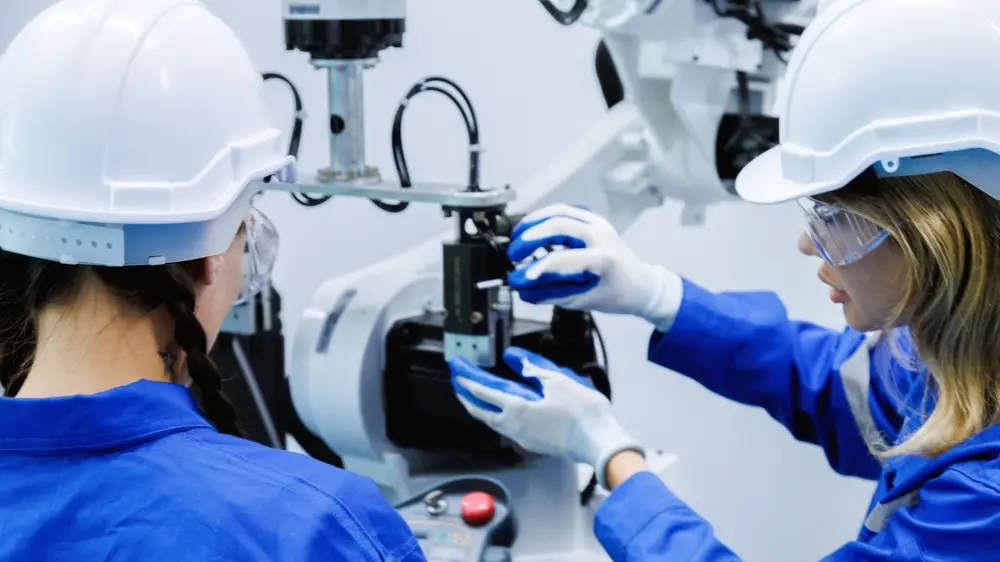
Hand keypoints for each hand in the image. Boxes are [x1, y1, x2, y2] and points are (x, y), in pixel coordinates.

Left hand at [449, 346, 643, 488]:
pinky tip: (500, 412)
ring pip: (492, 422)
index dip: (468, 378)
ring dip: (479, 408)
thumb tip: (513, 358)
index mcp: (517, 408)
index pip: (484, 391)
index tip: (456, 368)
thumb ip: (533, 369)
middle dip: (466, 396)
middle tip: (457, 383)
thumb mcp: (558, 381)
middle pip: (481, 411)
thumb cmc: (582, 411)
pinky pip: (505, 428)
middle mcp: (514, 426)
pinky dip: (495, 417)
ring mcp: (523, 438)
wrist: (599, 443)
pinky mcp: (533, 444)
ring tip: (472, 398)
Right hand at [506, 204, 681, 328]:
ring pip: (560, 211)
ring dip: (534, 221)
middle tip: (514, 253)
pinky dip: (545, 217)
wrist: (640, 284)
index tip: (521, 276)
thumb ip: (551, 293)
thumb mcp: (583, 300)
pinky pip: (565, 210)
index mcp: (604, 259)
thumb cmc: (616, 295)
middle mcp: (602, 236)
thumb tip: (523, 288)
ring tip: (517, 236)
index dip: (540, 267)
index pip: (566, 259)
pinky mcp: (594, 220)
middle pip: (560, 224)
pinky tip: (532, 228)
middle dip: (531, 237)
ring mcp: (599, 224)